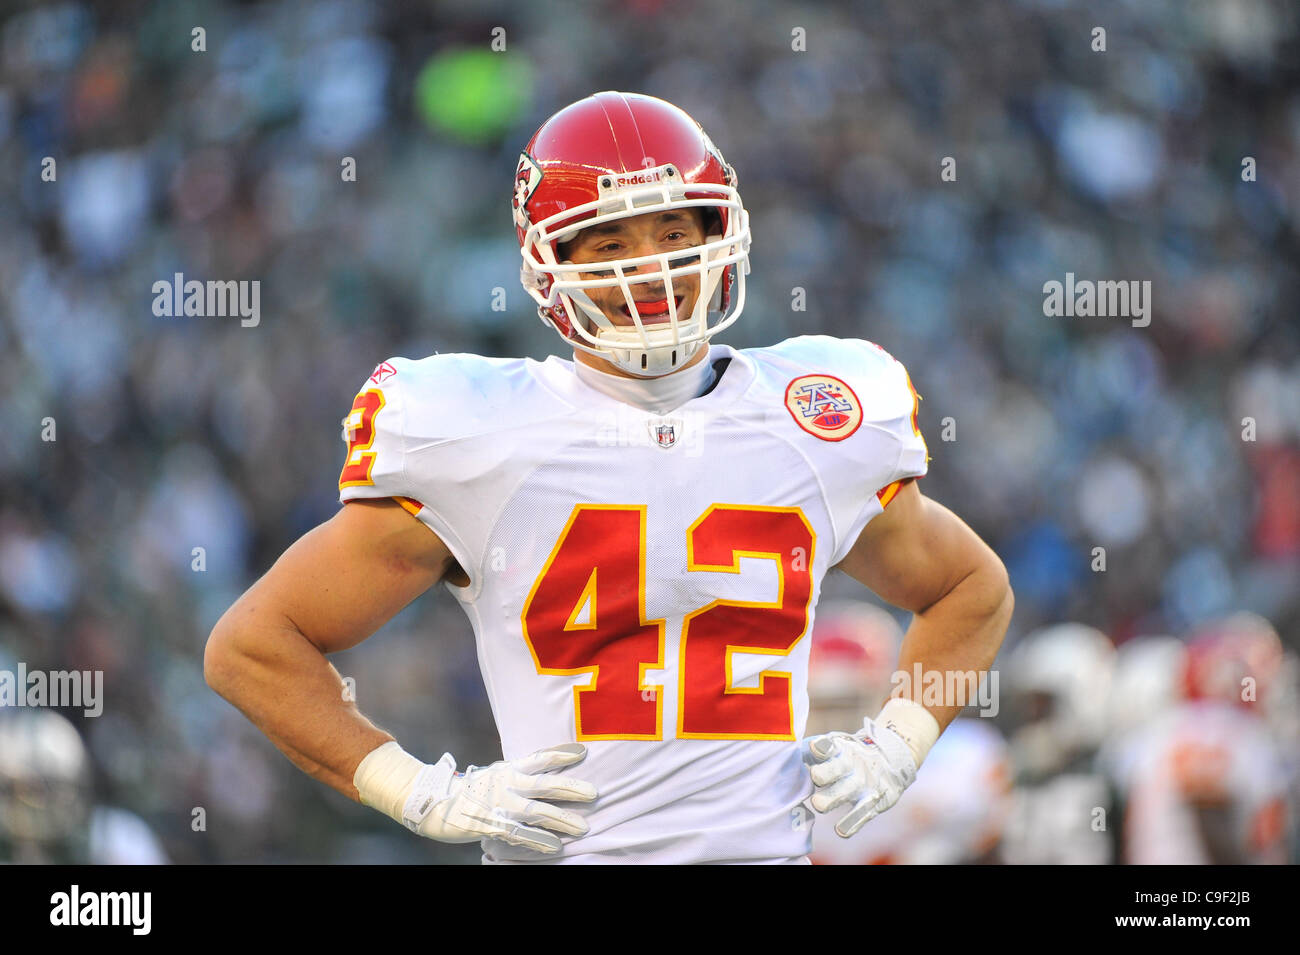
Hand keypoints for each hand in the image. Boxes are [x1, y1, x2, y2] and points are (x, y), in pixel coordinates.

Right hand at [406, 742, 597, 852]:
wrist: (435, 802)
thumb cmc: (474, 790)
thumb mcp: (498, 774)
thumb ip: (521, 773)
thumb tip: (548, 769)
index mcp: (509, 769)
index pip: (540, 758)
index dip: (561, 754)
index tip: (583, 751)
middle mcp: (506, 784)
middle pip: (544, 784)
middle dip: (570, 788)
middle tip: (594, 793)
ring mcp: (498, 804)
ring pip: (536, 812)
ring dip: (560, 820)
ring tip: (583, 827)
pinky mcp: (489, 824)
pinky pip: (518, 834)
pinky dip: (537, 841)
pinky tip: (554, 846)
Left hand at [801, 718, 916, 836]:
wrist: (890, 759)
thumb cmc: (848, 756)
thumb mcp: (836, 747)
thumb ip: (812, 753)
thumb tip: (783, 759)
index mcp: (839, 750)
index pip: (829, 747)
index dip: (821, 747)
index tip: (814, 748)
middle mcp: (852, 766)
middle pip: (838, 768)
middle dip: (824, 773)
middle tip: (815, 777)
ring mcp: (863, 785)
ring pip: (847, 792)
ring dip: (832, 799)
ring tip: (818, 804)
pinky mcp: (873, 803)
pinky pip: (862, 814)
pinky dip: (852, 823)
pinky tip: (841, 830)